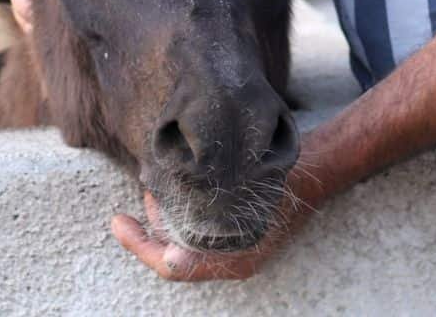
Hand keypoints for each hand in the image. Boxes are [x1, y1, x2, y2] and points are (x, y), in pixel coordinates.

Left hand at [110, 188, 306, 282]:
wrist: (317, 169)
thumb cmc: (282, 182)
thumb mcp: (246, 198)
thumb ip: (207, 224)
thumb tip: (164, 245)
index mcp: (233, 262)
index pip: (172, 266)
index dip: (141, 247)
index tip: (119, 222)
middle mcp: (230, 261)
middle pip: (172, 252)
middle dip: (150, 225)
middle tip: (142, 191)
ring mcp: (232, 247)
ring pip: (182, 239)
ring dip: (164, 215)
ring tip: (155, 185)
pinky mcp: (233, 232)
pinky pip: (195, 229)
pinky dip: (180, 212)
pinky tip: (174, 188)